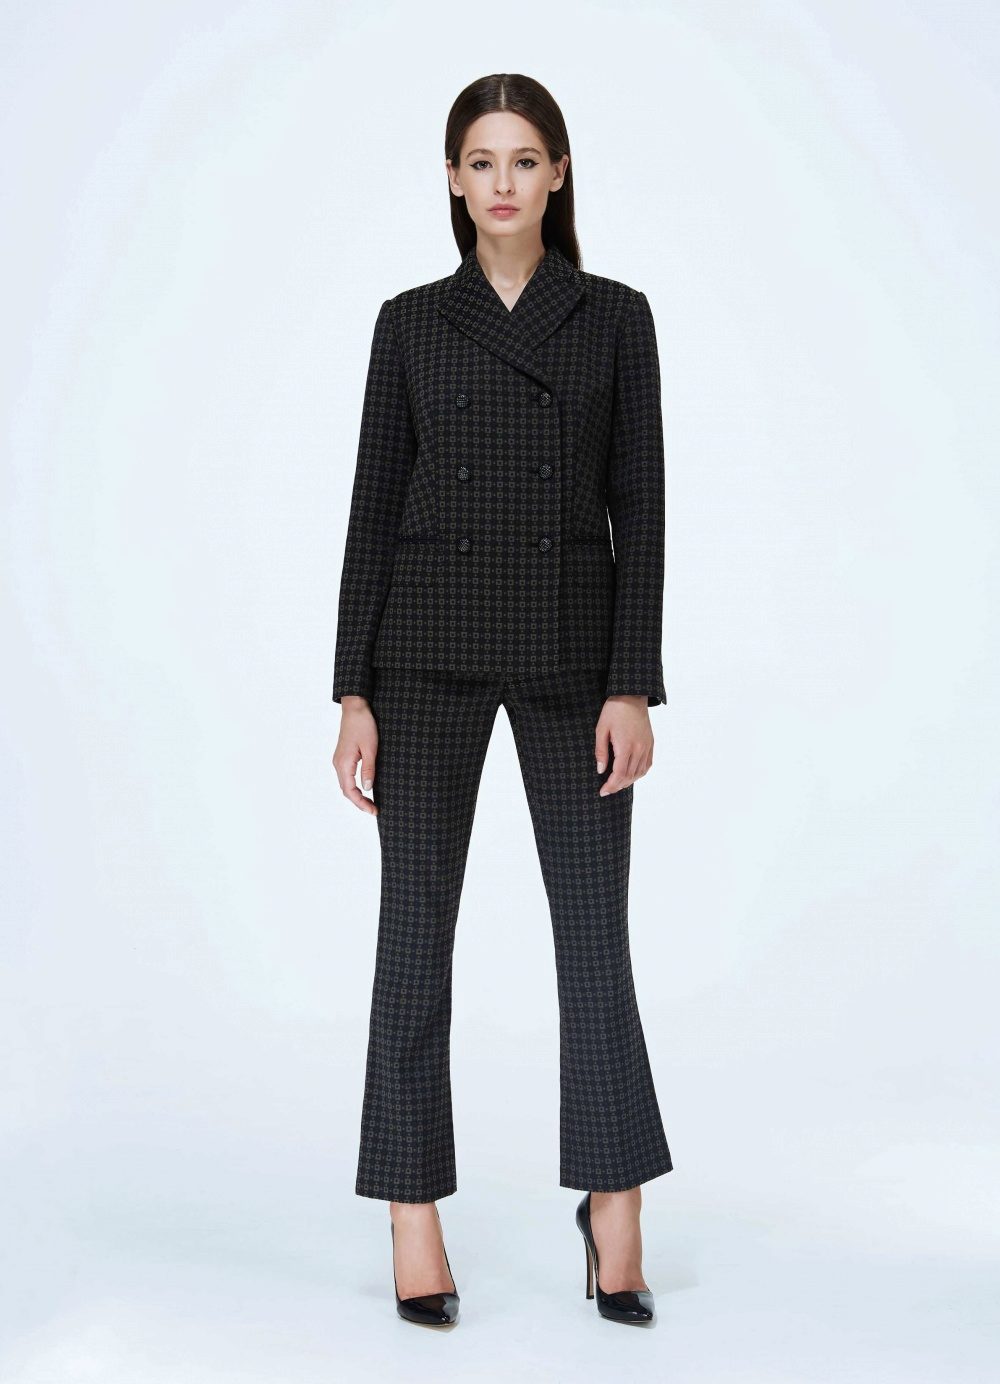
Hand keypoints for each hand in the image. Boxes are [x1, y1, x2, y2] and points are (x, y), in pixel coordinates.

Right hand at [333, 696, 379, 815]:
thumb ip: (368, 769)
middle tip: (374, 810)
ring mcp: (339, 760)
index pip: (350, 791)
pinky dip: (354, 786)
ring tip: (370, 803)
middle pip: (346, 791)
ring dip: (356, 796)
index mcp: (344, 763)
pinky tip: (364, 789)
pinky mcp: (343, 756)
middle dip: (359, 803)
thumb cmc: (363, 725)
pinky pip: (346, 777)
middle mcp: (338, 764)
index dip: (361, 804)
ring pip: (346, 784)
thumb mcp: (370, 748)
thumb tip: (367, 789)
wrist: (355, 708)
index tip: (373, 811)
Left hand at [595, 695, 653, 795]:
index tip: (603, 792)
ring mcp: (647, 747)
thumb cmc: (614, 711)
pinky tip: (632, 775)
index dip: (611, 786)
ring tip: (617, 784)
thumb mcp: (601, 729)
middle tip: (607, 790)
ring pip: (639, 772)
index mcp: (626, 746)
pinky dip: (640, 773)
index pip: (619, 774)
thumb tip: (601, 770)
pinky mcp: (651, 743)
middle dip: (617, 786)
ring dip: (628, 781)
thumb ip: (601, 751)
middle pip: (629, 776)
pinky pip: (647, 764)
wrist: (632, 696)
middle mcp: (639, 749)